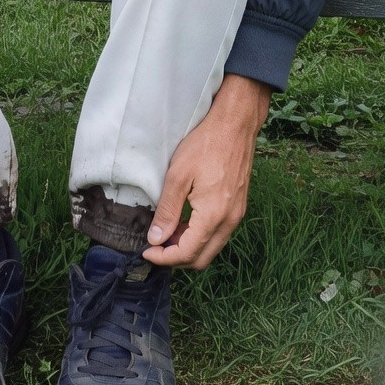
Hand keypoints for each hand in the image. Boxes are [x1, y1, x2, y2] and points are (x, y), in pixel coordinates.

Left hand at [142, 73, 270, 270]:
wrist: (235, 125)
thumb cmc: (205, 145)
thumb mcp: (178, 176)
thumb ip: (167, 211)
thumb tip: (156, 239)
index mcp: (214, 215)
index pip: (187, 252)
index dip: (164, 258)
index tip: (146, 251)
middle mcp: (230, 221)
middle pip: (202, 258)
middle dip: (176, 258)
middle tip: (155, 246)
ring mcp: (237, 215)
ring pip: (211, 248)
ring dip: (188, 247)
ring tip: (166, 233)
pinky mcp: (238, 207)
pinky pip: (218, 234)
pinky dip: (199, 236)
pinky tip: (184, 222)